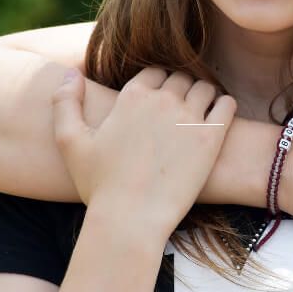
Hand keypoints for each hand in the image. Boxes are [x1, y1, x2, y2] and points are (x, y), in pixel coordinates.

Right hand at [52, 66, 235, 235]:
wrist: (131, 220)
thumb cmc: (100, 185)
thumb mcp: (70, 142)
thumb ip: (65, 103)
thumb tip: (68, 73)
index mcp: (132, 96)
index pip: (154, 71)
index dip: (157, 83)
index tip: (158, 99)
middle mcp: (163, 99)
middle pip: (180, 77)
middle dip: (180, 89)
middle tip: (179, 108)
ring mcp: (189, 116)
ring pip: (205, 87)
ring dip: (203, 95)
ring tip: (199, 112)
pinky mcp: (211, 136)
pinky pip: (227, 104)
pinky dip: (224, 106)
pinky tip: (217, 119)